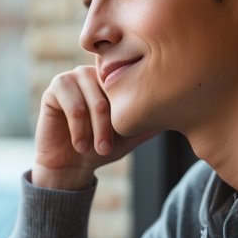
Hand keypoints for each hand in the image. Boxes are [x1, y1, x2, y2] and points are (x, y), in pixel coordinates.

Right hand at [32, 66, 154, 189]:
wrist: (71, 164)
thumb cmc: (101, 147)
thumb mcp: (130, 135)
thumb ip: (149, 121)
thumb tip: (181, 111)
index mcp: (113, 79)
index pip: (130, 84)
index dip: (129, 110)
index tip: (127, 133)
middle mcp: (94, 72)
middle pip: (112, 93)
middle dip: (111, 125)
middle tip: (107, 148)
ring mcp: (74, 77)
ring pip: (93, 100)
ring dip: (96, 129)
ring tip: (96, 148)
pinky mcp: (56, 87)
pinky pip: (72, 105)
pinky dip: (78, 128)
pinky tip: (80, 145)